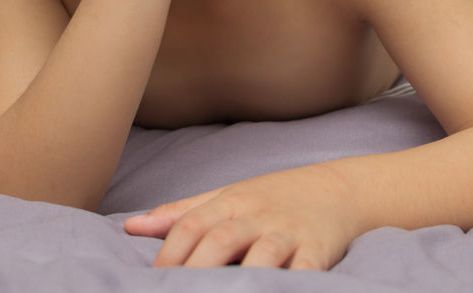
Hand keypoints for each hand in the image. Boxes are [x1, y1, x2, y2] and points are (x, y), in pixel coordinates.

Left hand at [123, 165, 362, 269]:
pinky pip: (305, 271)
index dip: (169, 253)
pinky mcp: (318, 250)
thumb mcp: (229, 197)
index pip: (192, 224)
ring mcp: (289, 233)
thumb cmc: (275, 197)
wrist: (340, 188)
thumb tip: (131, 226)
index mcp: (231, 203)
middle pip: (220, 240)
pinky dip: (292, 284)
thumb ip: (183, 212)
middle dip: (196, 270)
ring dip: (244, 279)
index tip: (152, 282)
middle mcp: (258, 216)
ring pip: (262, 256)